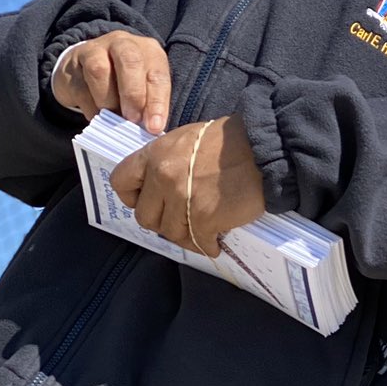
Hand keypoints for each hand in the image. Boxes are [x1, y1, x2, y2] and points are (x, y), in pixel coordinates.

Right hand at [52, 32, 170, 133]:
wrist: (86, 66)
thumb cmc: (123, 82)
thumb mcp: (142, 88)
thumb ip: (147, 105)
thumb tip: (148, 130)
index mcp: (148, 50)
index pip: (157, 74)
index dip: (158, 102)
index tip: (154, 127)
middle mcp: (123, 44)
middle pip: (130, 61)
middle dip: (133, 94)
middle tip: (132, 119)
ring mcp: (95, 49)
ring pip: (99, 70)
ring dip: (108, 100)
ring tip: (113, 118)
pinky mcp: (72, 62)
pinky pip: (80, 86)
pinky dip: (90, 107)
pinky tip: (97, 117)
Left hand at [109, 115, 266, 257]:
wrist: (265, 150)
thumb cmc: (232, 142)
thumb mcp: (188, 139)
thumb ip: (168, 160)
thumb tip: (160, 185)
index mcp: (156, 154)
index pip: (120, 181)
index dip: (132, 197)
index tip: (148, 202)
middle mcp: (162, 176)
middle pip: (145, 217)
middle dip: (162, 222)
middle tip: (181, 221)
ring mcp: (182, 199)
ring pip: (171, 233)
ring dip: (187, 236)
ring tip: (203, 232)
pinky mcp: (204, 218)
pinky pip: (197, 242)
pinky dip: (207, 246)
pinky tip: (216, 243)